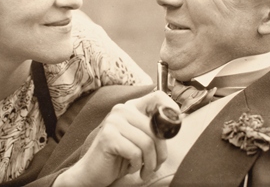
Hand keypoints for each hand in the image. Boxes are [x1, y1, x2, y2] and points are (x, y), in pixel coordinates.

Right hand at [54, 91, 179, 186]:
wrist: (93, 172)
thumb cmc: (120, 156)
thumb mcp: (139, 139)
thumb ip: (152, 129)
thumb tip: (175, 121)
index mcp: (131, 107)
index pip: (157, 97)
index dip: (171, 108)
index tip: (176, 125)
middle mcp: (122, 110)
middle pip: (155, 128)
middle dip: (160, 152)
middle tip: (156, 165)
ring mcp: (114, 121)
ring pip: (147, 143)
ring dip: (149, 163)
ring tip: (143, 170)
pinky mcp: (109, 136)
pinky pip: (135, 152)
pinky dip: (136, 165)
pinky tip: (129, 167)